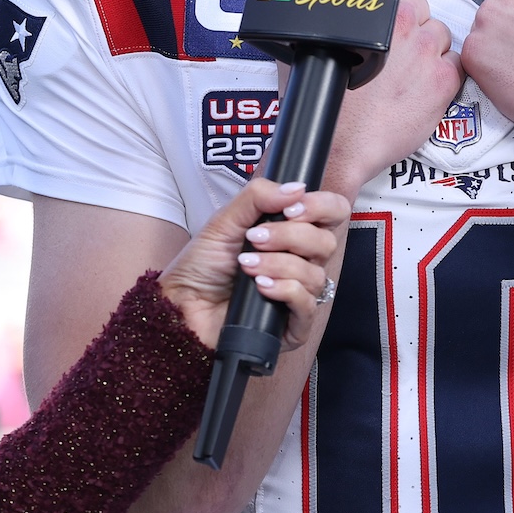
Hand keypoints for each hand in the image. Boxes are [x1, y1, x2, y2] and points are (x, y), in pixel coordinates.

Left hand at [160, 177, 350, 353]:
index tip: (290, 210)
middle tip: (255, 239)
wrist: (182, 302)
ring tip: (247, 265)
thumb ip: (259, 197)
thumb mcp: (226, 219)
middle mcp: (300, 262)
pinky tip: (260, 286)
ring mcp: (298, 294)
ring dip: (279, 264)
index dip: (319, 207)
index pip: (331, 213)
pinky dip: (284, 290)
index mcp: (291, 233)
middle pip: (326, 242)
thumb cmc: (202, 264)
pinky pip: (307, 304)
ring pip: (316, 274)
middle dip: (290, 236)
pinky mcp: (293, 325)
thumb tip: (297, 188)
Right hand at [318, 0, 462, 194]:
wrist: (342, 142)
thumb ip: (340, 25)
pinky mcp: (443, 83)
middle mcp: (410, 33)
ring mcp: (430, 57)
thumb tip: (332, 0)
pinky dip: (444, 77)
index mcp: (384, 17)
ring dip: (433, 55)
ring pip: (445, 42)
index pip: (411, 1)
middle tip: (403, 60)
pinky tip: (424, 90)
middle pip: (430, 22)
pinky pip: (457, 67)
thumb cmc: (332, 102)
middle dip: (419, 37)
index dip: (405, 21)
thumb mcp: (323, 49)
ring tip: (413, 76)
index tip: (398, 37)